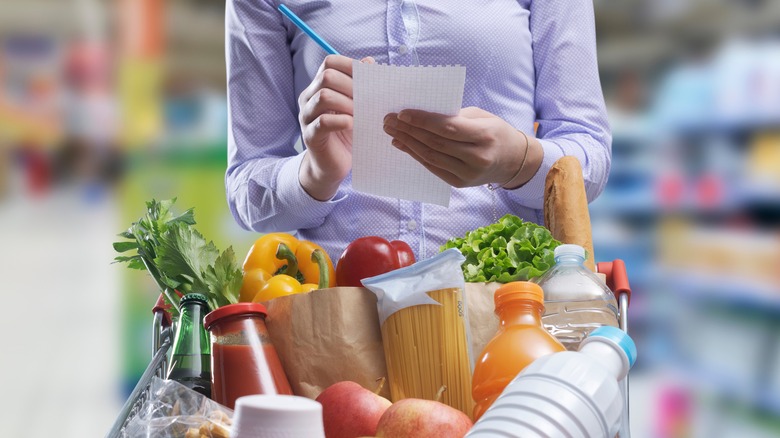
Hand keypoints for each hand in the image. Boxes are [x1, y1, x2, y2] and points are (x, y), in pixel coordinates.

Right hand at [298, 55, 373, 199]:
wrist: (332, 166)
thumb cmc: (346, 135)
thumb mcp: (356, 108)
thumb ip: (360, 85)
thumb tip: (369, 62)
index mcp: (319, 88)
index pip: (329, 63)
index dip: (349, 65)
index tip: (368, 77)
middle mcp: (309, 99)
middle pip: (326, 76)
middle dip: (351, 85)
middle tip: (366, 99)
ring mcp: (307, 117)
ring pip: (324, 96)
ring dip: (347, 103)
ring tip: (360, 114)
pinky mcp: (310, 136)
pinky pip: (323, 122)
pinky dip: (341, 121)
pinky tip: (352, 125)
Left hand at [383, 107, 538, 187]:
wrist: (513, 160)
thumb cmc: (494, 132)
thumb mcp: (482, 116)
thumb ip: (455, 116)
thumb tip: (422, 114)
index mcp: (484, 135)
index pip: (448, 127)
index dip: (423, 121)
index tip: (402, 113)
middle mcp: (477, 157)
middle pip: (436, 143)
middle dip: (409, 131)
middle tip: (389, 120)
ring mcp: (468, 173)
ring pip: (431, 157)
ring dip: (408, 143)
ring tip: (392, 132)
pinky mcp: (460, 183)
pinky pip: (433, 168)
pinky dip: (415, 156)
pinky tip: (402, 145)